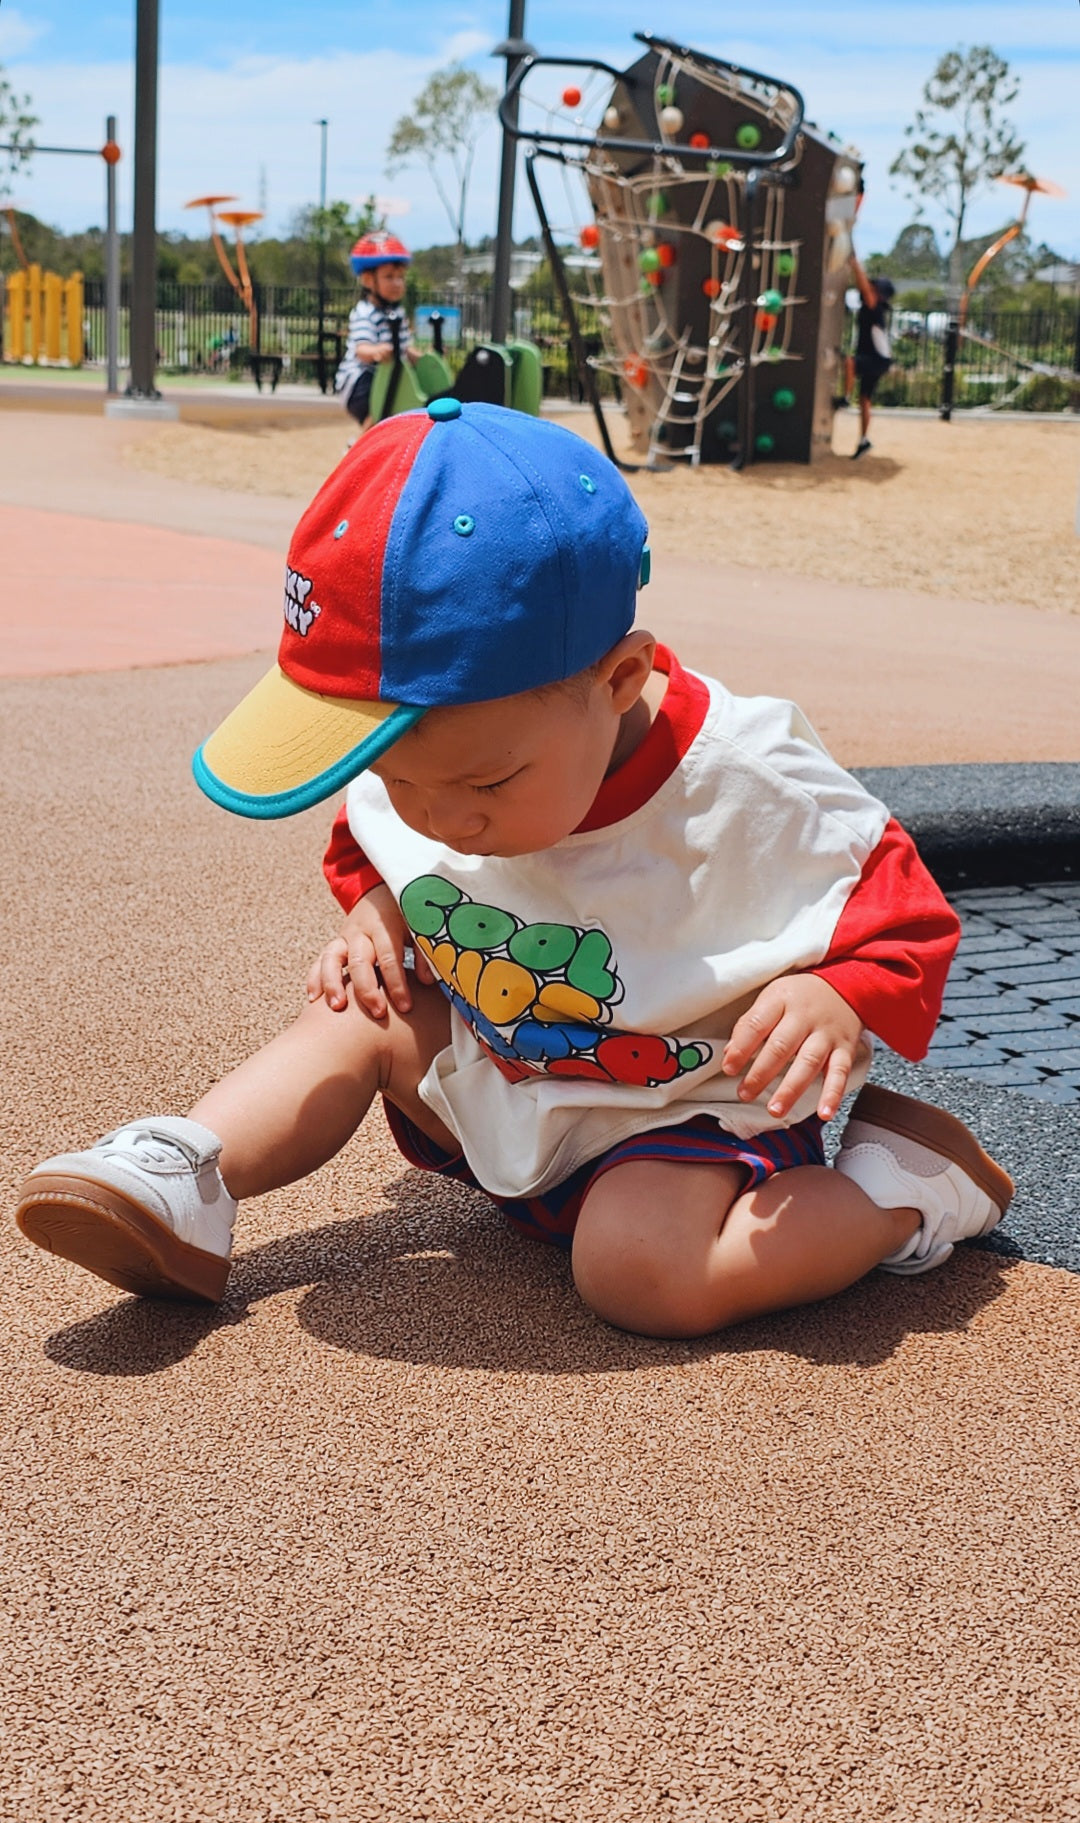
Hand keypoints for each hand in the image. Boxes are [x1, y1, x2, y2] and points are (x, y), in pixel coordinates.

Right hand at [306, 885, 433, 1019]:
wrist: (381, 893)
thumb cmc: (404, 915)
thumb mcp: (418, 926)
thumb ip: (423, 952)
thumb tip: (428, 981)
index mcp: (384, 926)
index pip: (389, 958)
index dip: (397, 984)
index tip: (405, 1007)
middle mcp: (361, 932)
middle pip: (359, 962)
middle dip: (367, 990)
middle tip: (377, 1013)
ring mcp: (344, 937)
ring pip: (331, 959)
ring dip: (332, 983)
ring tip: (337, 1007)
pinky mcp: (335, 944)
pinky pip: (320, 961)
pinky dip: (315, 978)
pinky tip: (314, 999)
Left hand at [721, 975, 862, 1121]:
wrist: (846, 987)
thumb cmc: (800, 997)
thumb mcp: (772, 998)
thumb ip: (750, 1025)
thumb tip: (729, 1055)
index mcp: (781, 1000)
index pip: (757, 1024)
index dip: (741, 1048)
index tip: (729, 1068)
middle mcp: (805, 1016)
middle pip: (781, 1046)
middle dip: (761, 1074)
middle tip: (745, 1093)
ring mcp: (826, 1034)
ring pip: (808, 1062)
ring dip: (791, 1089)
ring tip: (775, 1109)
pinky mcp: (845, 1049)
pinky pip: (840, 1073)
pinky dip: (833, 1094)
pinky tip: (824, 1113)